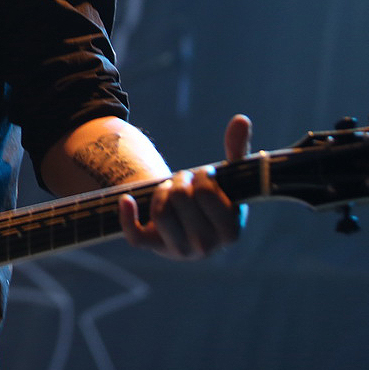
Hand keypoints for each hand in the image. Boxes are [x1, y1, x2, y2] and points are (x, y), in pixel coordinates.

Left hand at [118, 114, 251, 259]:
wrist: (189, 218)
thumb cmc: (213, 196)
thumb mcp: (228, 177)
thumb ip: (237, 149)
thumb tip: (241, 119)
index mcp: (231, 232)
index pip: (206, 193)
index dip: (201, 177)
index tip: (205, 176)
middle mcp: (206, 247)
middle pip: (180, 198)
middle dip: (180, 181)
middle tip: (184, 183)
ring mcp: (178, 250)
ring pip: (160, 211)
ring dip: (160, 192)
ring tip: (168, 190)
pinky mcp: (153, 247)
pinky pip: (134, 235)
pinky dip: (128, 215)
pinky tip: (126, 199)